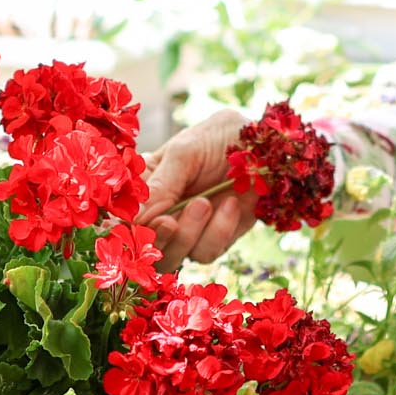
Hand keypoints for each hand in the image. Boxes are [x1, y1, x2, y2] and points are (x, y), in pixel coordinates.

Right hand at [136, 107, 253, 264]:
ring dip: (188, 234)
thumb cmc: (223, 138)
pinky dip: (218, 231)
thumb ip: (160, 185)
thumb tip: (136, 220)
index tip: (145, 222)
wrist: (271, 147)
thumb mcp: (186, 152)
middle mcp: (162, 211)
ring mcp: (188, 228)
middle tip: (170, 222)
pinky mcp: (214, 239)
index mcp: (147, 185)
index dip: (129, 228)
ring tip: (204, 203)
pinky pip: (206, 253)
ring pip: (172, 257)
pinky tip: (230, 205)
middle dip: (157, 239)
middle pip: (144, 248)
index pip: (124, 217)